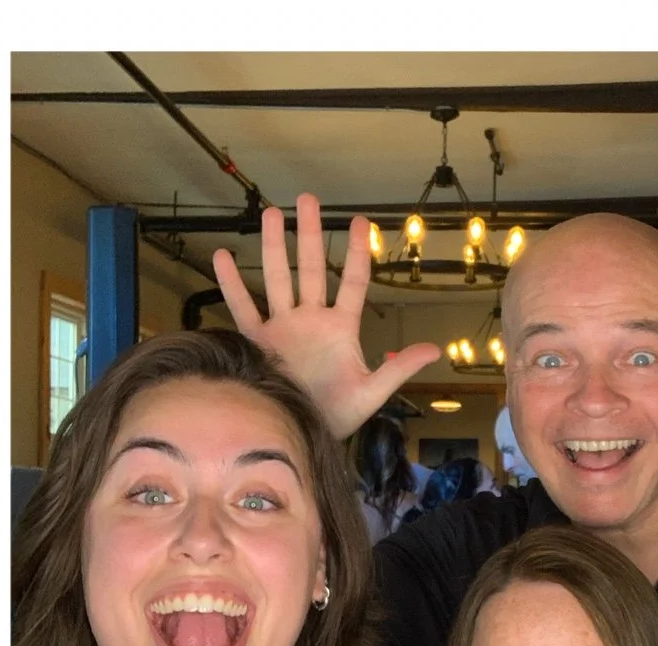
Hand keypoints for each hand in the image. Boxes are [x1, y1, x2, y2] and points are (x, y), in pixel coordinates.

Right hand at [213, 195, 440, 438]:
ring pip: (277, 279)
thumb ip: (399, 368)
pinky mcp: (258, 341)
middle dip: (311, 234)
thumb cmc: (339, 415)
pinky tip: (222, 257)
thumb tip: (435, 350)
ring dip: (275, 248)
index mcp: (341, 328)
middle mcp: (311, 320)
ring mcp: (283, 328)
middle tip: (308, 199)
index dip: (358, 253)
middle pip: (311, 269)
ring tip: (272, 214)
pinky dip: (231, 284)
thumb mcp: (372, 392)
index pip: (353, 282)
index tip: (361, 222)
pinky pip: (242, 308)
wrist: (303, 434)